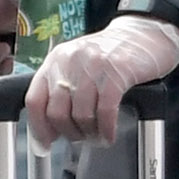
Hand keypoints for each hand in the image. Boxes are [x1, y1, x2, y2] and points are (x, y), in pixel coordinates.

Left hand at [26, 14, 178, 144]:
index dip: (38, 128)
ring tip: (97, 136)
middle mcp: (70, 60)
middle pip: (57, 112)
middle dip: (69, 133)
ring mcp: (94, 65)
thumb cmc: (111, 54)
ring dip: (89, 134)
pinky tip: (109, 134)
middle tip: (80, 138)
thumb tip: (48, 128)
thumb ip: (61, 89)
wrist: (143, 33)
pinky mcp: (117, 72)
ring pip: (81, 115)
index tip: (44, 144)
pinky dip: (106, 129)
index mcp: (55, 60)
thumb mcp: (77, 64)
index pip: (35, 100)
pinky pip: (106, 112)